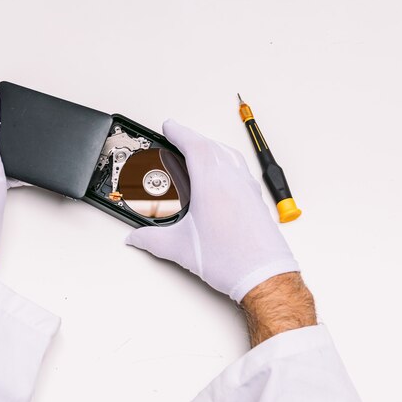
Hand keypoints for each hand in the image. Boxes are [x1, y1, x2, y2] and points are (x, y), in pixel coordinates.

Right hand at [126, 120, 298, 301]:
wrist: (265, 275)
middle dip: (192, 137)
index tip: (169, 126)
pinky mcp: (256, 199)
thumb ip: (151, 240)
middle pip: (211, 145)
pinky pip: (240, 166)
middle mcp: (233, 180)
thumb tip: (136, 238)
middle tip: (178, 136)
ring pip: (228, 154)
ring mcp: (248, 187)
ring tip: (198, 150)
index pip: (194, 146)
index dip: (179, 132)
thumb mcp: (180, 249)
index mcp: (212, 184)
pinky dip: (226, 159)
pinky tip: (221, 173)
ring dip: (211, 146)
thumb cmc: (232, 261)